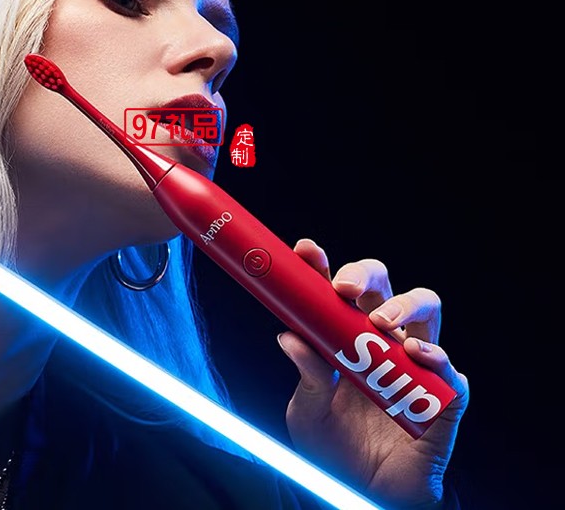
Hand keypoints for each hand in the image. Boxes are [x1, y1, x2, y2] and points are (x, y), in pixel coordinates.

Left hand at [278, 239, 468, 508]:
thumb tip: (287, 336)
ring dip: (404, 304)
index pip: (337, 289)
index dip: (322, 265)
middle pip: (383, 284)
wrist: (362, 496)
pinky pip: (449, 370)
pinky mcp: (442, 397)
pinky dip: (436, 357)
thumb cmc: (334, 448)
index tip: (305, 251)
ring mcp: (414, 364)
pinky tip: (416, 355)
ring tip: (380, 321)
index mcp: (344, 336)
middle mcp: (381, 340)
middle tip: (344, 289)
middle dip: (364, 273)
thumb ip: (305, 375)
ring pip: (425, 308)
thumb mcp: (307, 411)